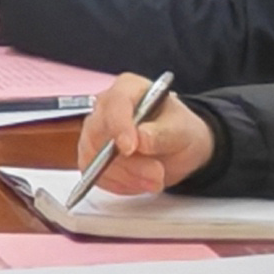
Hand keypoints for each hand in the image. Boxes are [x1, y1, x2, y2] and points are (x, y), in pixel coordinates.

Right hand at [73, 74, 217, 199]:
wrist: (178, 148)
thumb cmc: (179, 130)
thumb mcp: (182, 129)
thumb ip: (162, 133)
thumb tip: (142, 139)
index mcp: (127, 88)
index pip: (114, 103)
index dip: (119, 127)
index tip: (130, 149)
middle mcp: (105, 108)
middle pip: (98, 134)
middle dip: (126, 162)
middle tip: (156, 176)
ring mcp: (95, 132)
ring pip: (93, 158)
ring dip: (125, 177)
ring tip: (155, 182)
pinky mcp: (92, 156)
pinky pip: (95, 175)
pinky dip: (118, 184)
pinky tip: (140, 182)